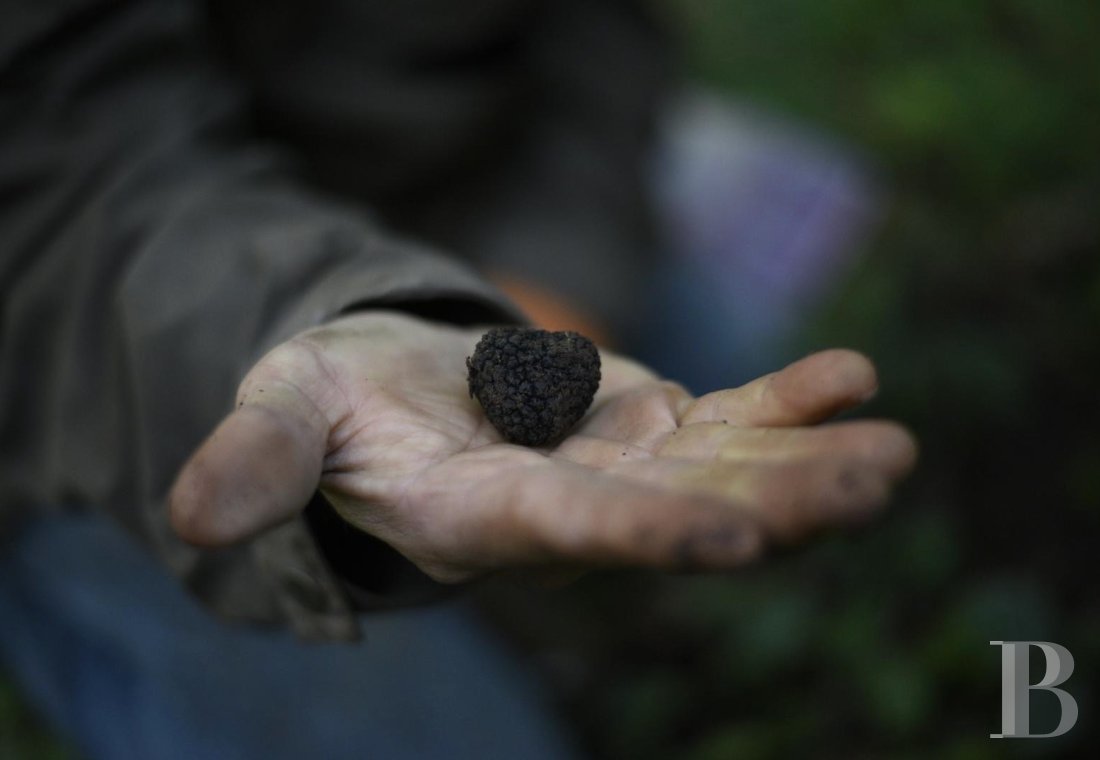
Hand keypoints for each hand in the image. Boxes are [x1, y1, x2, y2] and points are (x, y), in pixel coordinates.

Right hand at [169, 311, 916, 581]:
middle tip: (871, 482)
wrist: (397, 390)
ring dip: (809, 461)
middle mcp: (570, 507)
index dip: (644, 537)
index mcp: (483, 517)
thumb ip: (261, 459)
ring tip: (892, 445)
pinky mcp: (650, 424)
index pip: (569, 533)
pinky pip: (731, 418)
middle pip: (680, 515)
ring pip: (726, 472)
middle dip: (773, 505)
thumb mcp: (286, 412)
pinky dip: (789, 399)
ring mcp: (622, 466)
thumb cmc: (335, 402)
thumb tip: (192, 516)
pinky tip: (853, 376)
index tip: (734, 541)